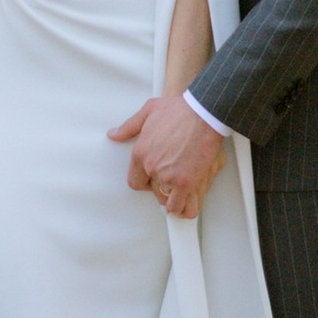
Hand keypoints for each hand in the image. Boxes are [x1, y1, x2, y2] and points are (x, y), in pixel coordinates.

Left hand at [109, 92, 224, 220]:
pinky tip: (184, 205)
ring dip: (171, 199)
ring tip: (178, 194)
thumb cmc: (180, 110)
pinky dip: (182, 208)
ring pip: (165, 199)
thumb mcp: (148, 111)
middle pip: (151, 190)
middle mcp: (152, 167)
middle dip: (160, 187)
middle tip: (170, 181)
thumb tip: (114, 134)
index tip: (152, 180)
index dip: (144, 182)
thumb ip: (129, 126)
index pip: (134, 180)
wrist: (203, 113)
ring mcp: (169, 176)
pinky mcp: (186, 182)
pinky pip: (180, 205)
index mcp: (140, 153)